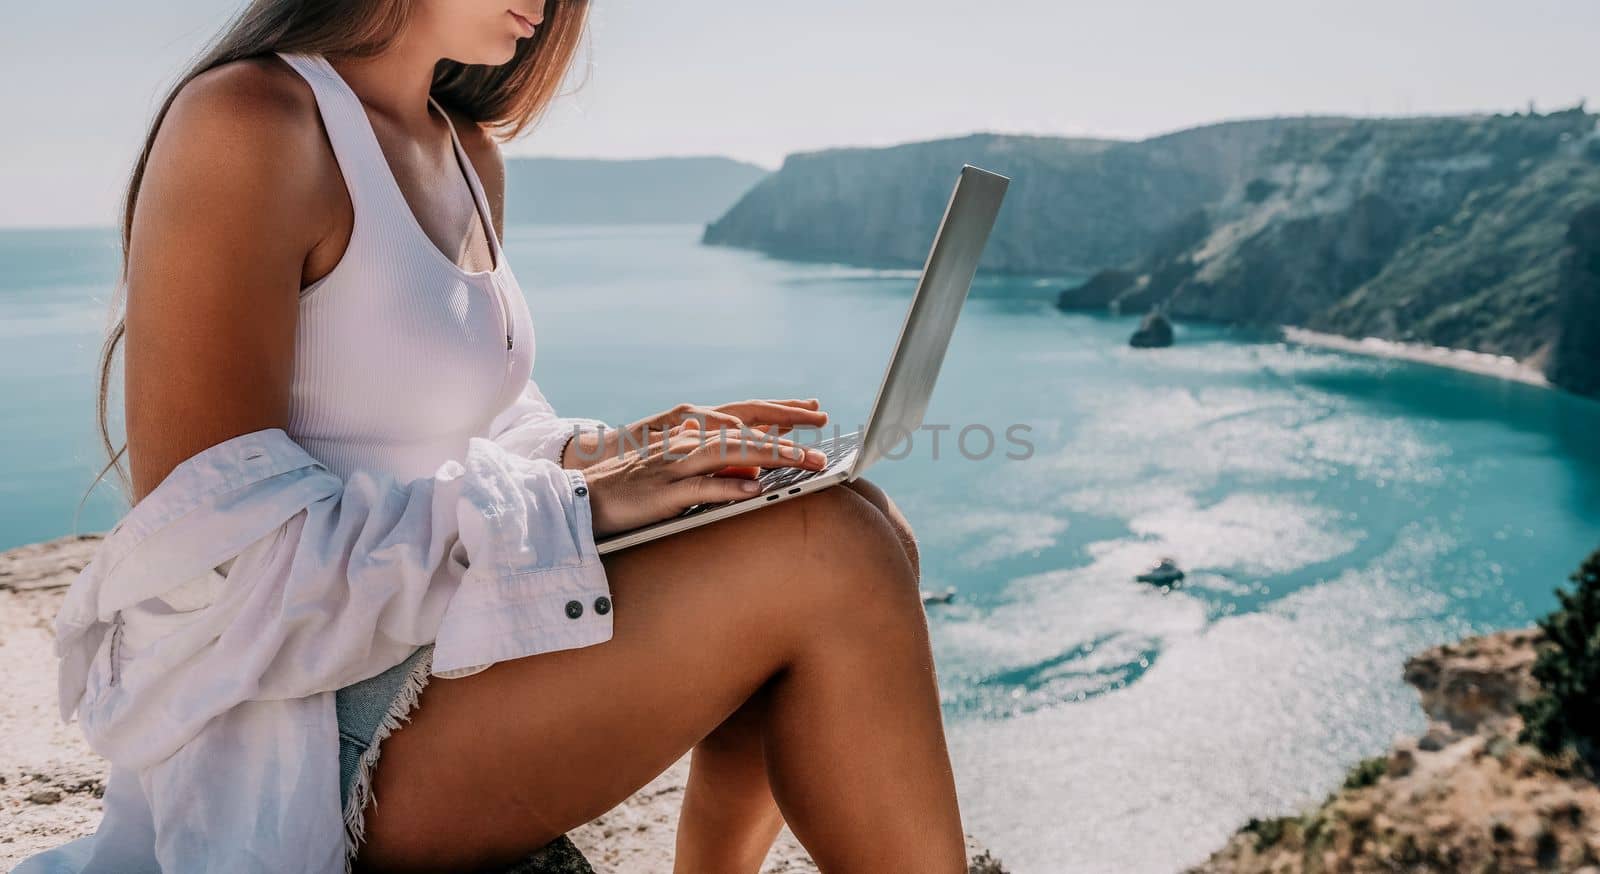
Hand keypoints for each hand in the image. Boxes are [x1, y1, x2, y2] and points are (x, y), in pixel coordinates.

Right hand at [581, 425, 828, 536]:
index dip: (780, 419)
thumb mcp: (679, 474)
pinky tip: (755, 489)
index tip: (814, 416)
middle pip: (745, 436)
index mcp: (692, 438)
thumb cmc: (635, 491)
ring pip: (729, 455)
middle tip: (821, 453)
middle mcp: (686, 445)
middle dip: (786, 442)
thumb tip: (752, 472)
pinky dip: (730, 486)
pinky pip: (701, 488)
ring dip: (768, 457)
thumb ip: (715, 469)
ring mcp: (675, 467)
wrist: (585, 499)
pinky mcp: (663, 493)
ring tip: (801, 462)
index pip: (744, 423)